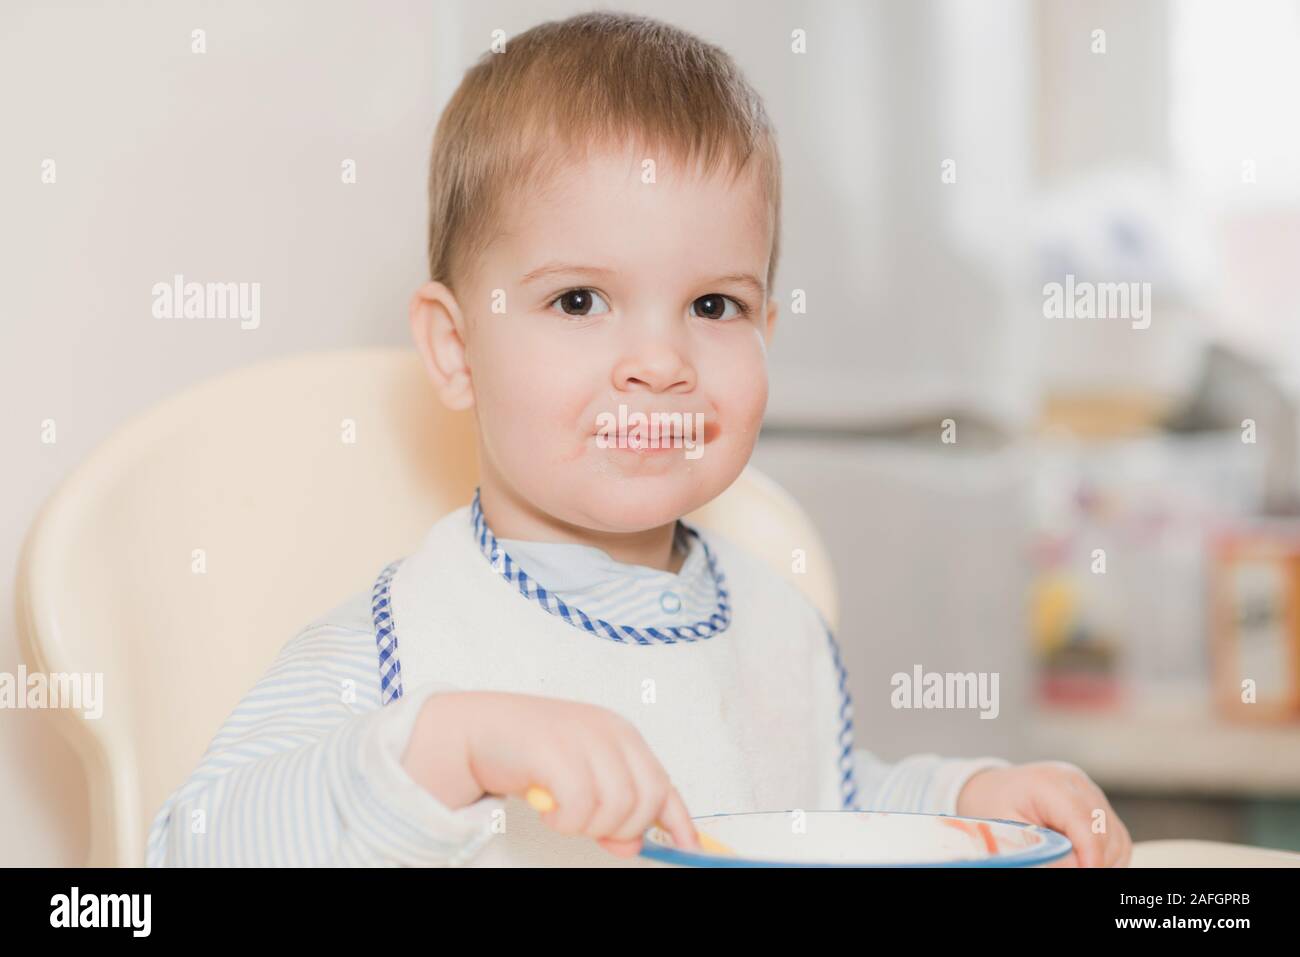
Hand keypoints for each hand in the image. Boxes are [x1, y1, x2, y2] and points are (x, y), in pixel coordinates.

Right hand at [405, 691, 699, 856]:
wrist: (477, 730)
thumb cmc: (530, 756)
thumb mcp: (581, 779)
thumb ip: (611, 807)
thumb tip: (633, 846)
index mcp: (622, 735)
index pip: (664, 783)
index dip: (679, 821)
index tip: (690, 849)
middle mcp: (609, 732)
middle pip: (646, 799)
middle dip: (624, 828)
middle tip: (592, 830)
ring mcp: (583, 737)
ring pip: (617, 807)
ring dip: (588, 826)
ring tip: (562, 814)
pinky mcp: (555, 750)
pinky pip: (580, 806)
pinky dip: (565, 822)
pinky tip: (547, 809)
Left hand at [955, 761, 1131, 866]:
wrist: (995, 789)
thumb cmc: (996, 806)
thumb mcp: (1008, 829)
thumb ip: (1041, 848)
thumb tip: (1073, 867)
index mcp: (1049, 783)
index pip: (1083, 821)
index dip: (1091, 853)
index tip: (1086, 872)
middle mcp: (1077, 783)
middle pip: (1105, 830)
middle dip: (1096, 860)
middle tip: (1073, 871)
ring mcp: (1091, 793)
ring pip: (1117, 837)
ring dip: (1105, 860)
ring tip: (1075, 866)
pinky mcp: (1098, 805)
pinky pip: (1116, 839)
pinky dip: (1107, 856)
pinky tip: (1084, 861)